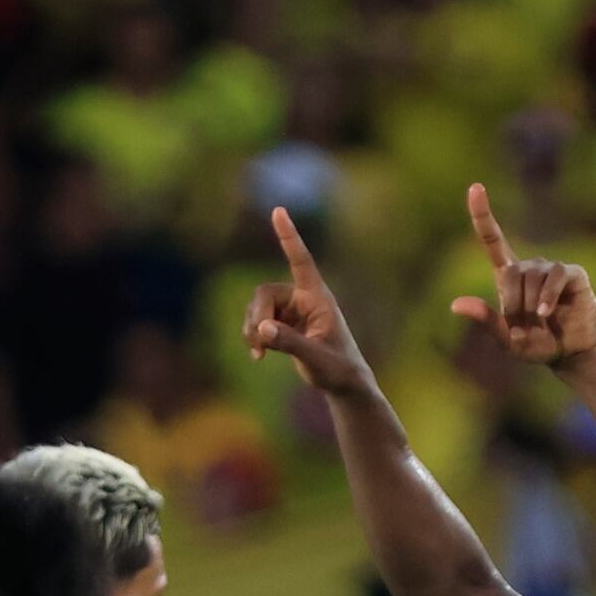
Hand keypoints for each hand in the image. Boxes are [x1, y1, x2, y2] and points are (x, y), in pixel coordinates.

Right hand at [238, 206, 377, 395]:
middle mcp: (303, 299)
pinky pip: (257, 322)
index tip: (279, 211)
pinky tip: (258, 356)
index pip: (301, 261)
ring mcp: (291, 312)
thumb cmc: (339, 369)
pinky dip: (254, 336)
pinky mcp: (283, 325)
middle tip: (259, 343)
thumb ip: (289, 343)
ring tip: (259, 353)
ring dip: (252, 329)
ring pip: (257, 308)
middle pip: (265, 292)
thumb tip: (261, 329)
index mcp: (319, 298)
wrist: (343, 385)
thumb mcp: (316, 358)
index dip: (289, 236)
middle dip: (257, 315)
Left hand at [448, 182, 595, 365]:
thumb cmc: (535, 344)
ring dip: (531, 306)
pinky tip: (544, 313)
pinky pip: (554, 277)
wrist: (571, 352)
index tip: (475, 187)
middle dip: (513, 304)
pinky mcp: (572, 273)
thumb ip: (485, 320)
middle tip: (523, 326)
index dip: (483, 214)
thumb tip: (455, 305)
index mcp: (508, 276)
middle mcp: (529, 267)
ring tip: (540, 322)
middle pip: (511, 273)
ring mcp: (551, 268)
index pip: (492, 240)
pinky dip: (546, 297)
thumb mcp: (506, 339)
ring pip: (532, 278)